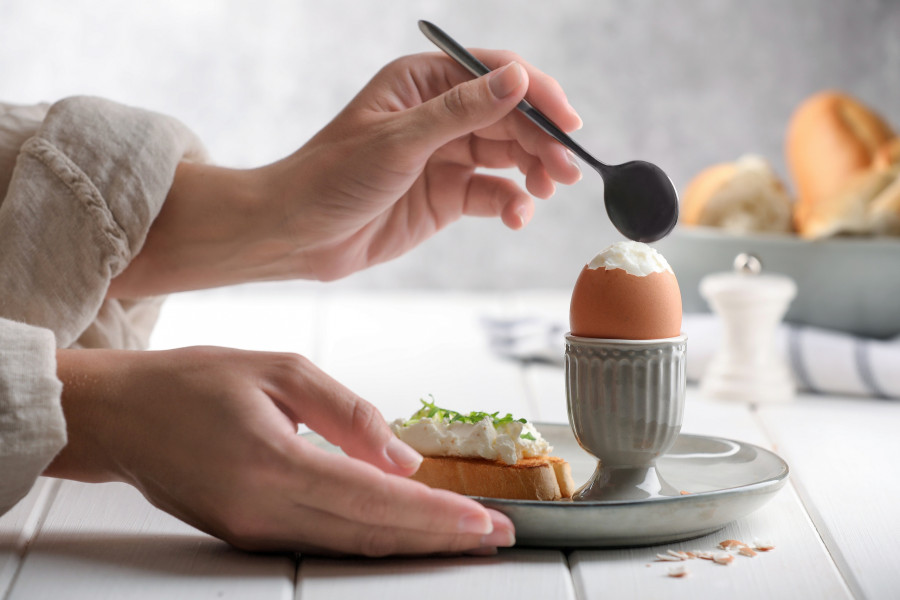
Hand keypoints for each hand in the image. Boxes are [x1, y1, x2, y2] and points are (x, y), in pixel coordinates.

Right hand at [47, 347, 514, 555]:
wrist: (119, 415)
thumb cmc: (192, 380)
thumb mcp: (279, 370)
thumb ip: (349, 413)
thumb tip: (404, 458)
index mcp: (272, 463)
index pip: (376, 499)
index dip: (438, 515)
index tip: (488, 522)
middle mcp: (263, 511)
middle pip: (372, 536)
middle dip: (441, 539)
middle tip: (497, 536)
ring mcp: (253, 532)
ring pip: (351, 548)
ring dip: (413, 545)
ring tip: (465, 537)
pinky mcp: (247, 535)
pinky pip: (324, 544)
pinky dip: (373, 540)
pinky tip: (405, 531)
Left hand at [109, 50, 580, 296]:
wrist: (299, 234)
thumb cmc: (333, 176)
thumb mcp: (401, 139)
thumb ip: (462, 111)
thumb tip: (517, 79)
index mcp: (423, 82)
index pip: (494, 74)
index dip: (535, 94)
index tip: (566, 122)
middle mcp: (439, 114)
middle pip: (508, 117)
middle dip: (540, 141)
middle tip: (567, 170)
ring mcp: (444, 156)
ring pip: (507, 156)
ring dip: (533, 171)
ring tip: (548, 190)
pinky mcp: (446, 196)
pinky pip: (492, 194)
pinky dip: (510, 204)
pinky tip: (517, 216)